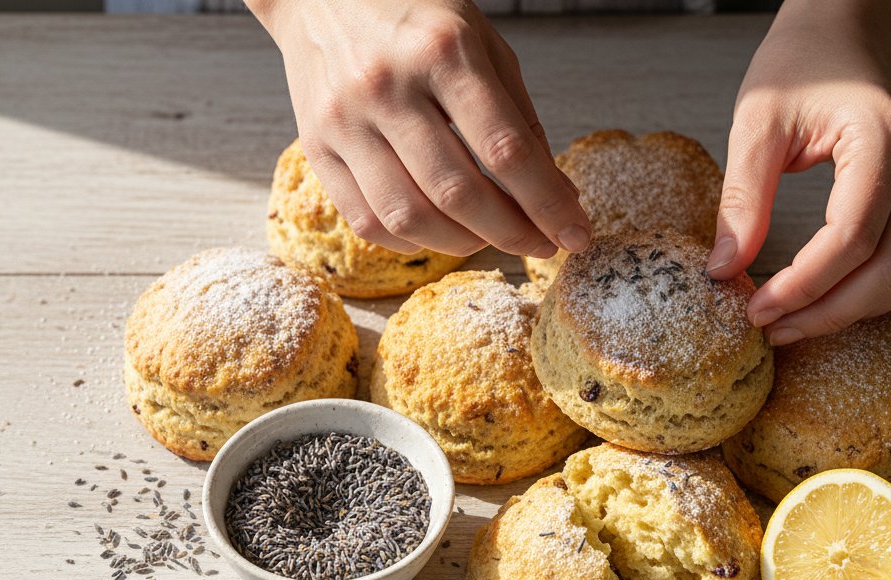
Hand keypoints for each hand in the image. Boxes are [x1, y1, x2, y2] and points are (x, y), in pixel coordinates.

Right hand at [248, 0, 589, 257]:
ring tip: (489, 237)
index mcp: (442, 51)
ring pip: (408, 216)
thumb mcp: (483, 45)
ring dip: (462, 243)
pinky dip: (411, 242)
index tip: (574, 234)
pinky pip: (365, 219)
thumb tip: (556, 195)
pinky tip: (438, 234)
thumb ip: (519, 119)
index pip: (505, 149)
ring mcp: (345, 119)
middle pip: (458, 192)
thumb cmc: (414, 17)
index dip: (546, 203)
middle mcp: (388, 86)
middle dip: (511, 233)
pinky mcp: (316, 146)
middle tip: (539, 245)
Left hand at [706, 0, 890, 344]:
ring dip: (856, 309)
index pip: (852, 236)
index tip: (757, 309)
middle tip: (773, 329)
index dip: (804, 285)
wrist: (841, 31)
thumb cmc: (797, 66)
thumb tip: (725, 272)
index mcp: (884, 137)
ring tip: (795, 322)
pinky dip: (874, 291)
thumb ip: (742, 199)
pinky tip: (826, 299)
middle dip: (831, 311)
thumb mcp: (755, 124)